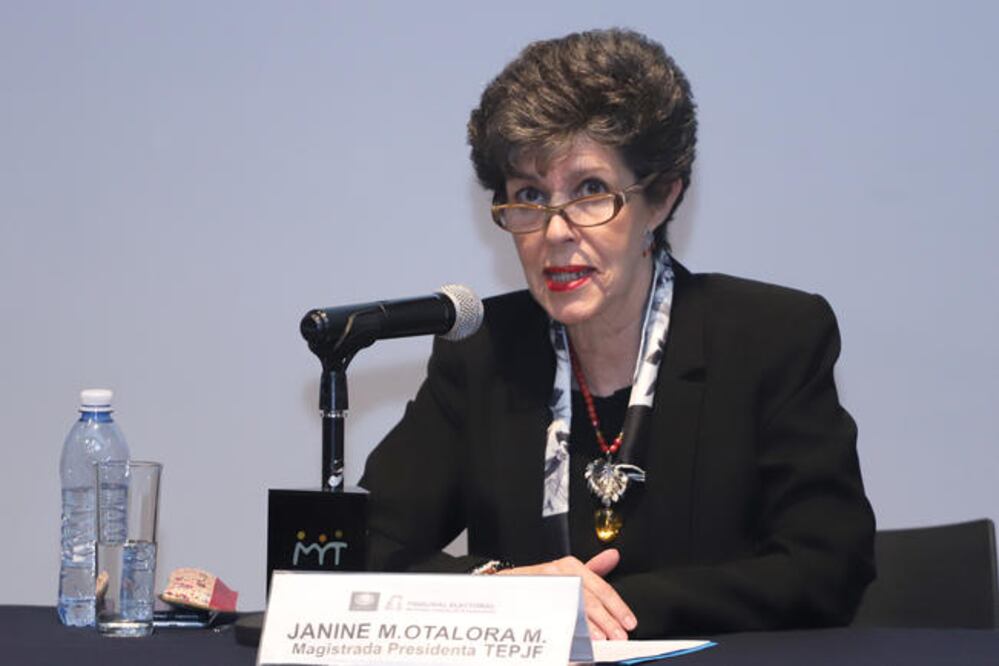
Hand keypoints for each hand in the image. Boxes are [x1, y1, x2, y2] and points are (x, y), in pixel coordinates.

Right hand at [497, 549, 636, 639]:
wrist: (502, 586)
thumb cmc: (539, 581)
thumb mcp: (567, 571)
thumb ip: (593, 568)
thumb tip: (613, 556)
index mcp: (570, 567)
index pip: (600, 587)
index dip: (617, 607)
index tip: (629, 622)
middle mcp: (557, 575)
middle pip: (587, 600)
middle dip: (606, 621)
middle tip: (618, 636)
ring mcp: (542, 588)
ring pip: (570, 610)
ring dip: (587, 628)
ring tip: (599, 640)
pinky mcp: (528, 602)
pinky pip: (549, 619)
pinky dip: (564, 633)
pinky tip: (573, 642)